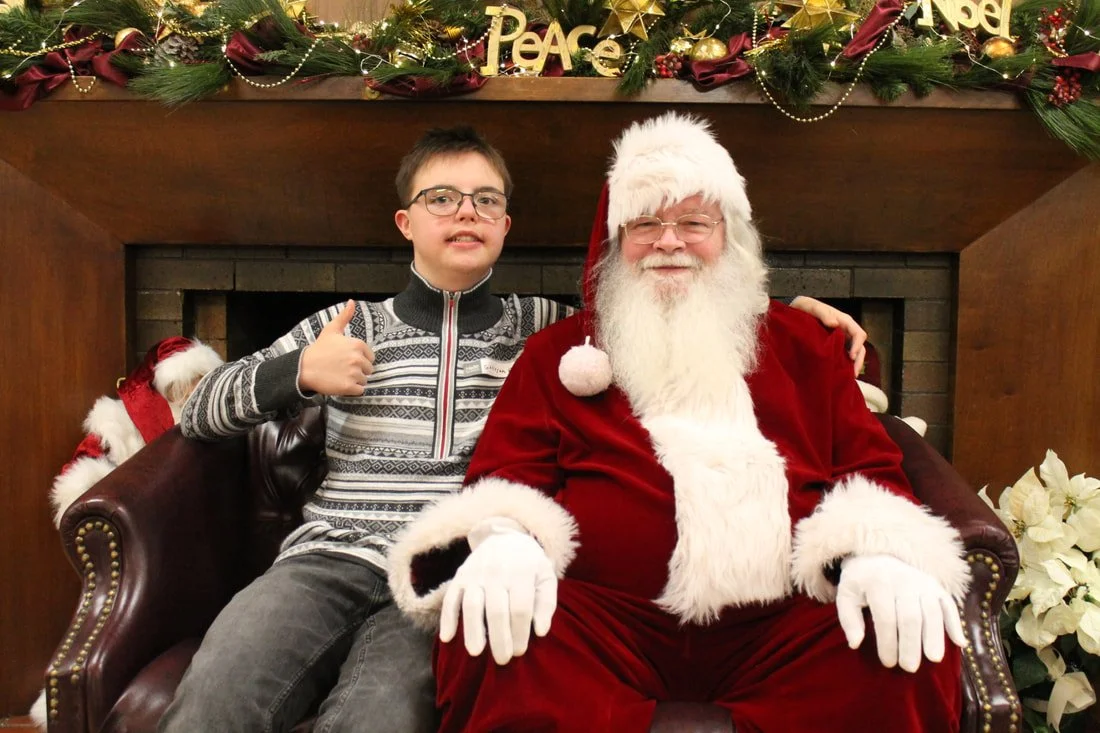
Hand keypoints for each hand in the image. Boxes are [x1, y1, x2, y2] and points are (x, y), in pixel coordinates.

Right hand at [299, 300, 374, 395]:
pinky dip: (352, 390)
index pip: (370, 357)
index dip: (359, 360)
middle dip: (358, 370)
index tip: (346, 360)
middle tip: (342, 368)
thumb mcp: (332, 330)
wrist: (304, 368)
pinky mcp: (349, 387)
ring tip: (340, 375)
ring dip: (354, 380)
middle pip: (368, 370)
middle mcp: (358, 358)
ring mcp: (354, 373)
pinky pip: (360, 391)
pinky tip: (341, 383)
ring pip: (364, 380)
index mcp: (358, 345)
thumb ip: (345, 316)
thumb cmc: (319, 349)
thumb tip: (352, 302)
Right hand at [439, 518, 557, 665]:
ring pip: (471, 605)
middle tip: (502, 660)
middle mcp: (497, 572)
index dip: (520, 633)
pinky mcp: (460, 576)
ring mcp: (476, 573)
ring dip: (472, 630)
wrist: (506, 536)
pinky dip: (447, 618)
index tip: (519, 652)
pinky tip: (447, 637)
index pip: (520, 609)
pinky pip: (451, 598)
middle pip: (497, 610)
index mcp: (522, 572)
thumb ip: (546, 603)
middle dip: (499, 638)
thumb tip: (541, 631)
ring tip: (476, 653)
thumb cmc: (530, 565)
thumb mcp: (546, 577)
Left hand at [790, 296, 866, 375]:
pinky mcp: (834, 345)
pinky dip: (845, 364)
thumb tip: (835, 324)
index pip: (859, 334)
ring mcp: (841, 339)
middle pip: (860, 346)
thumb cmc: (806, 307)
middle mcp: (846, 330)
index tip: (851, 357)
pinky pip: (843, 355)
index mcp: (844, 321)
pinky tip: (841, 374)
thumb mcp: (813, 307)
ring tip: (849, 377)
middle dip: (858, 360)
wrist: (796, 310)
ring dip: (853, 364)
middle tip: (853, 374)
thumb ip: (823, 314)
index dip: (857, 346)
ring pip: (854, 353)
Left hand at [835, 554, 965, 672]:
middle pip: (911, 617)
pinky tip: (960, 643)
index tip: (888, 663)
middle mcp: (903, 580)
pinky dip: (955, 623)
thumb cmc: (860, 582)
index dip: (888, 642)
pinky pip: (948, 604)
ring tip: (933, 659)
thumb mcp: (846, 595)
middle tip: (909, 668)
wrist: (878, 556)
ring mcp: (922, 582)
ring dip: (935, 637)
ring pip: (932, 612)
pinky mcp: (936, 585)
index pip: (886, 618)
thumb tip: (855, 644)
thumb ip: (848, 619)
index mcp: (878, 583)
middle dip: (911, 644)